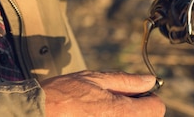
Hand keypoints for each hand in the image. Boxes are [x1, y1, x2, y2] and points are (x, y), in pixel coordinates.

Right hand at [40, 70, 164, 115]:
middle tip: (111, 102)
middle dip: (135, 109)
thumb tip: (150, 80)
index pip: (157, 107)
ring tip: (98, 111)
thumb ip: (126, 81)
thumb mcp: (95, 79)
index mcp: (124, 112)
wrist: (36, 115)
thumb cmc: (62, 96)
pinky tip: (92, 116)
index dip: (147, 97)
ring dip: (121, 116)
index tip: (133, 94)